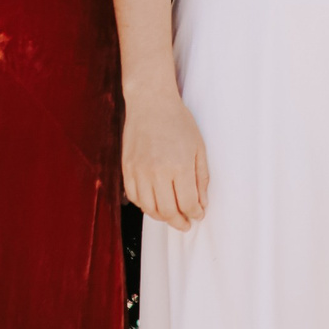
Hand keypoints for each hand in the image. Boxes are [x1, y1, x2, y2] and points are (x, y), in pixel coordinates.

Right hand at [123, 94, 209, 229]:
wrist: (150, 104)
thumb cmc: (178, 122)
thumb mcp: (199, 147)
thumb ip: (201, 178)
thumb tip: (201, 204)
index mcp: (179, 166)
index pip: (187, 203)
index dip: (194, 214)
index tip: (198, 215)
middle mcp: (157, 172)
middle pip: (167, 211)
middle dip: (179, 222)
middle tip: (186, 224)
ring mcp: (139, 171)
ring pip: (149, 208)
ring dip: (161, 217)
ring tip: (171, 216)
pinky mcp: (127, 169)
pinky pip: (134, 197)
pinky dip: (144, 206)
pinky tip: (154, 204)